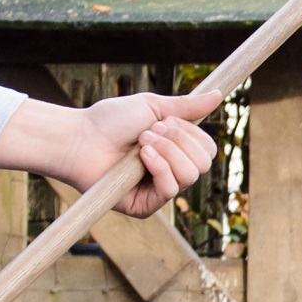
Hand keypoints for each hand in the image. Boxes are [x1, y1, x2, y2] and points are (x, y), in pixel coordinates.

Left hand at [76, 85, 221, 213]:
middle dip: (178, 141)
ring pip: (190, 176)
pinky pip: (170, 189)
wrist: (82, 138)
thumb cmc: (111, 121)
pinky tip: (142, 157)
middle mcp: (170, 172)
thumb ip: (187, 106)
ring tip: (141, 143)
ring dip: (167, 152)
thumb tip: (219, 94)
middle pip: (204, 163)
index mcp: (175, 151)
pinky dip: (159, 167)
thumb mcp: (154, 107)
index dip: (190, 133)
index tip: (164, 121)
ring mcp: (158, 191)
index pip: (207, 149)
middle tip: (149, 132)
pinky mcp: (144, 206)